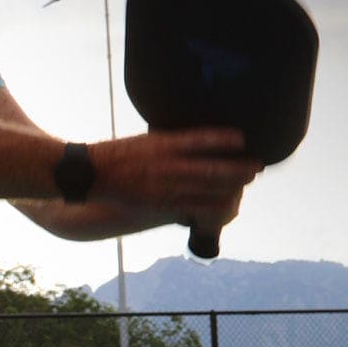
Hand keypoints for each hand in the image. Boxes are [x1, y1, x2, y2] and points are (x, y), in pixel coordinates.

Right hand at [92, 129, 262, 230]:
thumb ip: (169, 142)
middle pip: (210, 167)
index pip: (200, 140)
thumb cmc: (117, 154)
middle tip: (257, 165)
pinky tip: (226, 205)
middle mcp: (167, 164)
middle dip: (236, 167)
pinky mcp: (159, 204)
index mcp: (163, 144)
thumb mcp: (144, 140)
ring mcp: (164, 186)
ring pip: (205, 188)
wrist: (91, 173)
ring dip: (230, 186)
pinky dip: (211, 206)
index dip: (224, 140)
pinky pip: (191, 207)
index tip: (243, 139)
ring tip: (247, 183)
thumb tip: (193, 140)